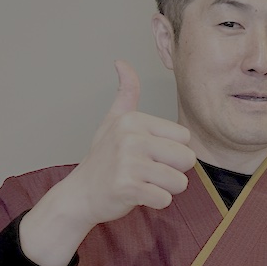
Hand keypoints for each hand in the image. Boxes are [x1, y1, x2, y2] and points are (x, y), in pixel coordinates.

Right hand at [20, 61, 196, 265]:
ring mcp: (128, 163)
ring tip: (142, 184)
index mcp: (134, 120)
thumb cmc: (103, 159)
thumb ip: (126, 94)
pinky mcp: (127, 188)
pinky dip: (155, 202)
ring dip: (165, 189)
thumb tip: (121, 62)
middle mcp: (131, 138)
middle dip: (173, 171)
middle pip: (187, 160)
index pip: (185, 138)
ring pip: (179, 182)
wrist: (79, 195)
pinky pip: (164, 199)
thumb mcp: (113, 121)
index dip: (173, 152)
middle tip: (148, 173)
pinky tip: (137, 196)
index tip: (150, 155)